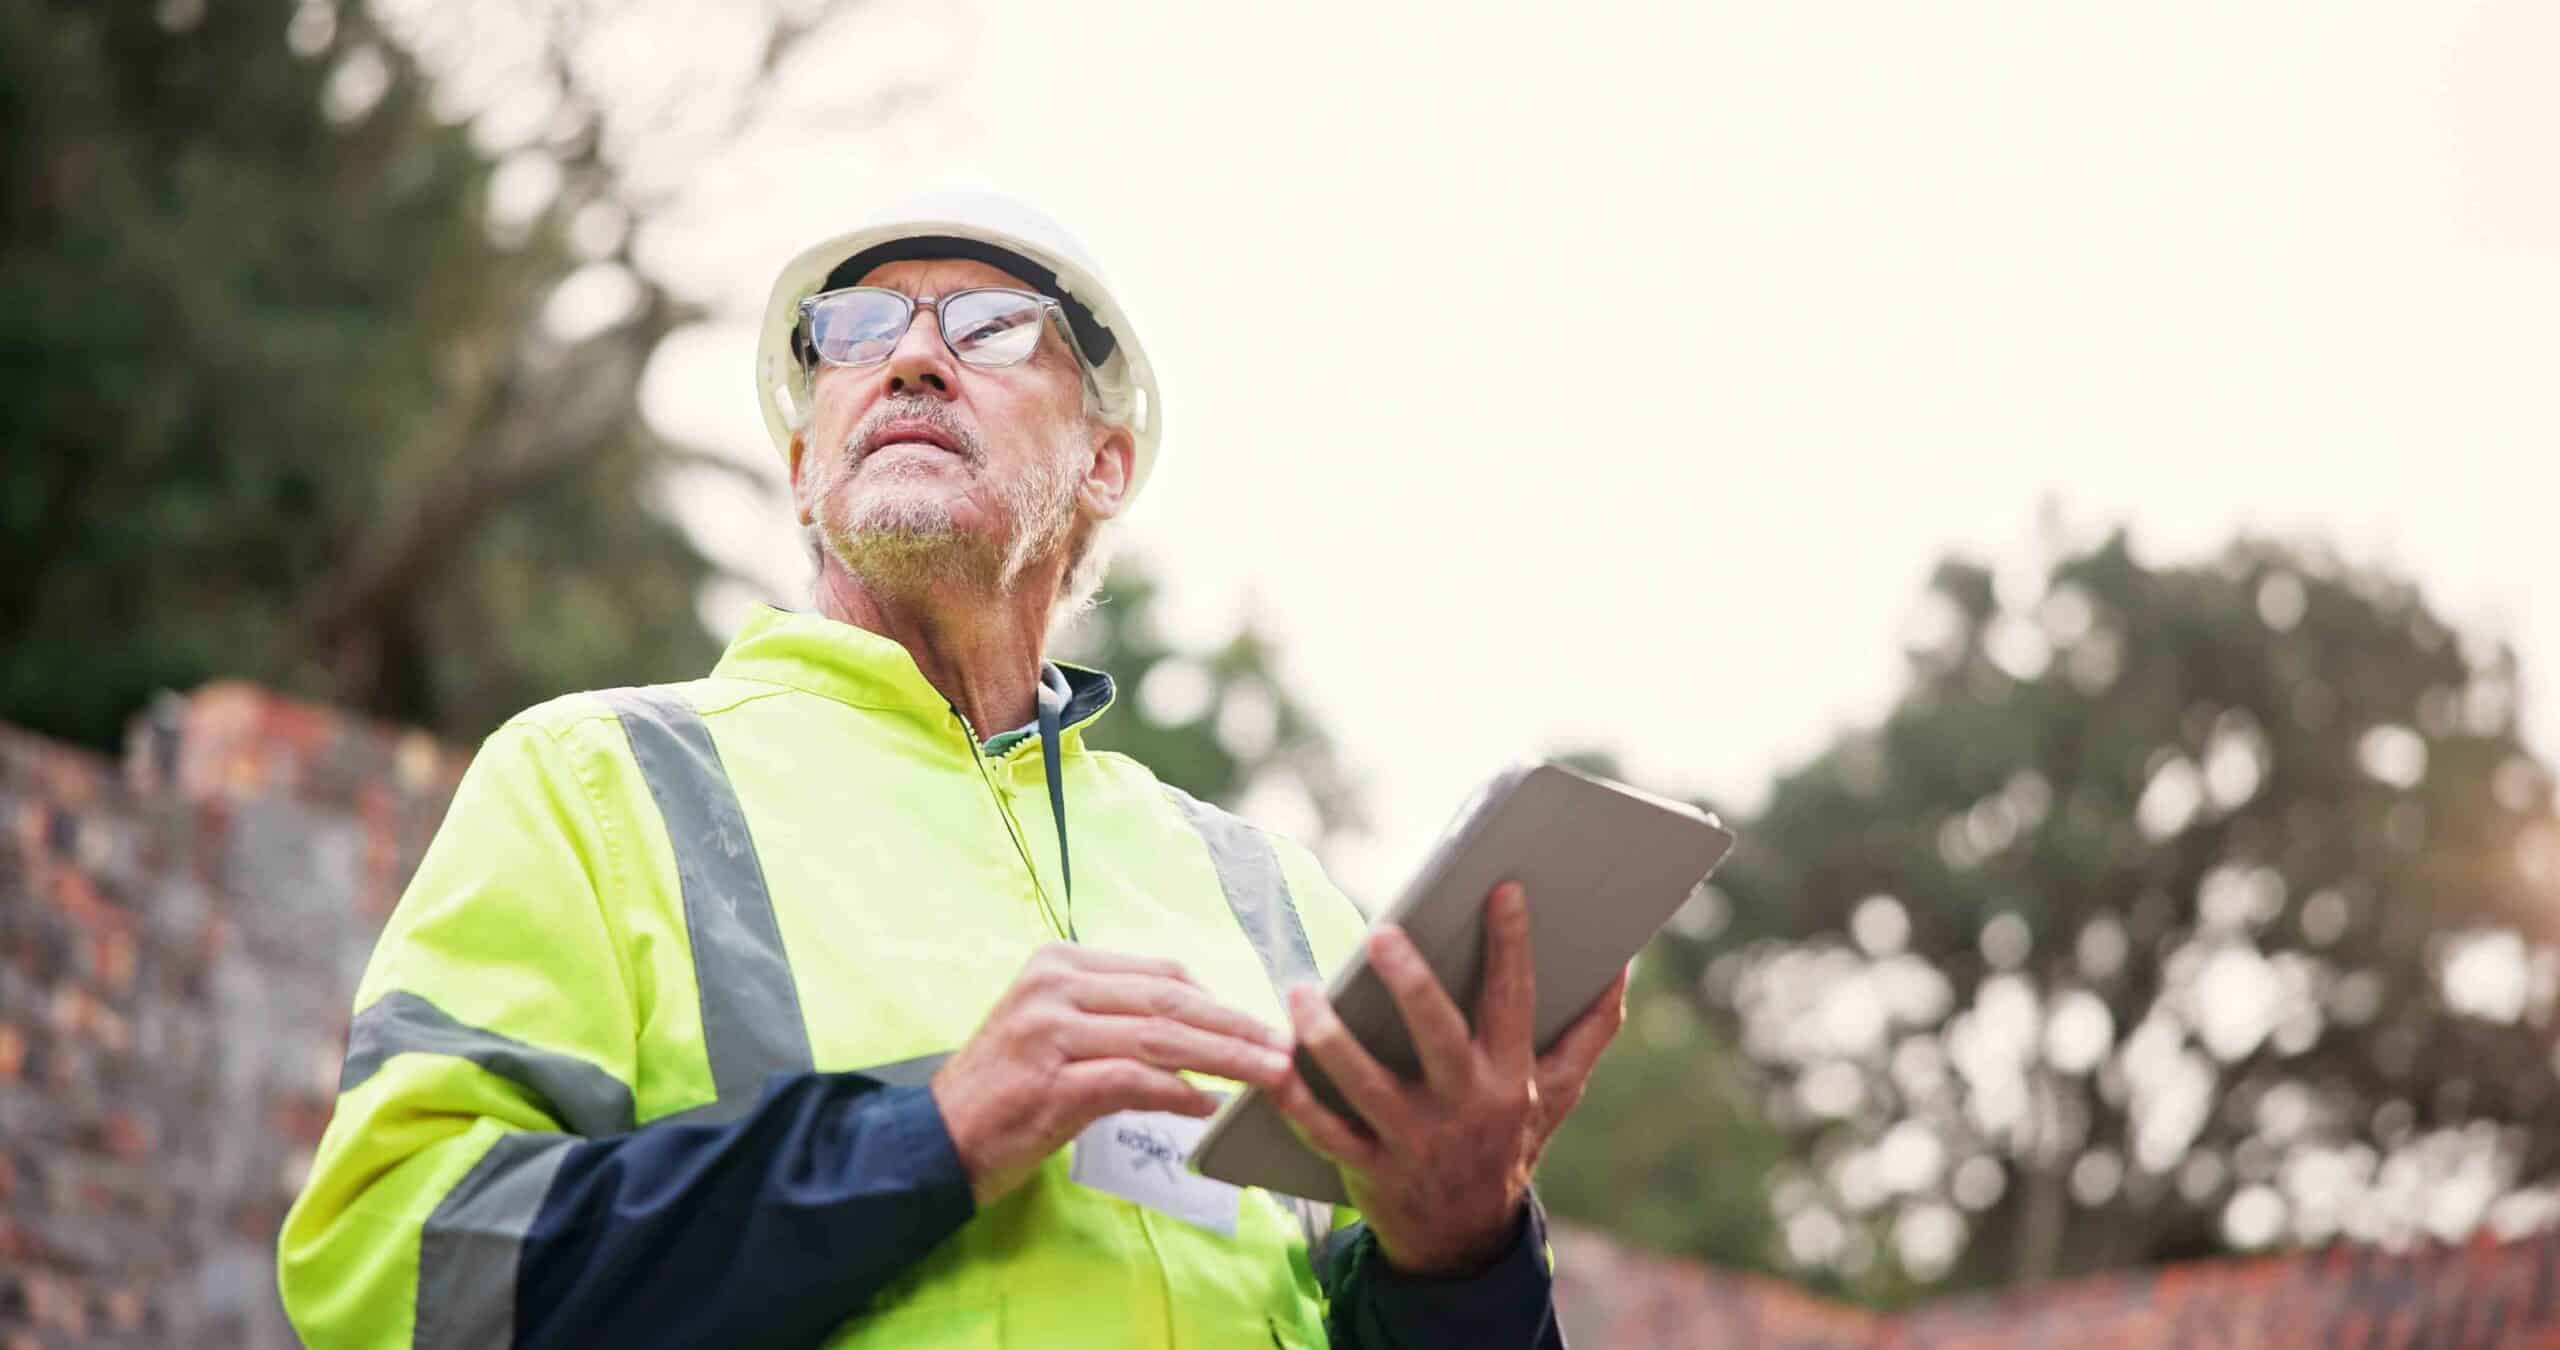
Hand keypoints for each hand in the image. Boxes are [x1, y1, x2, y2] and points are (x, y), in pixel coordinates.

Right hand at [931, 943, 1293, 1206]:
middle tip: (1284, 1047)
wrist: (934, 1142)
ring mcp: (1050, 1032)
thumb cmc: (1003, 1092)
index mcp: (1058, 964)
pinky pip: (1133, 1080)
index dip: (1218, 999)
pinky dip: (1177, 1092)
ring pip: (1161, 1036)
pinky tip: (1207, 1106)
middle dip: (1235, 1025)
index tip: (1261, 1024)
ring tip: (1269, 1075)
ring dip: (1224, 1057)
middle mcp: (1053, 986)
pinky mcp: (1051, 1082)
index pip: (1160, 974)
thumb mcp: (1054, 1033)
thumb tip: (1197, 1039)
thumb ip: (1116, 1022)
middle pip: (1169, 999)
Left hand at [1266, 883, 1628, 1276]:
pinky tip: (1271, 1062)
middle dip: (1413, 986)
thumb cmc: (1506, 1140)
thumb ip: (1591, 1030)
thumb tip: (1623, 965)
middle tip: (1382, 934)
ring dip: (1330, 1040)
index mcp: (1510, 1078)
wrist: (1464, 1240)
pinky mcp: (1367, 1170)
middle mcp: (1464, 1108)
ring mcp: (1413, 1142)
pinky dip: (1293, 1100)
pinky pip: (1323, 1133)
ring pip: (1365, 1087)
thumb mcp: (1557, 1092)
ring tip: (1304, 992)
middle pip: (1439, 1040)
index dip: (1512, 946)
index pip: (1515, 1003)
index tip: (1503, 889)